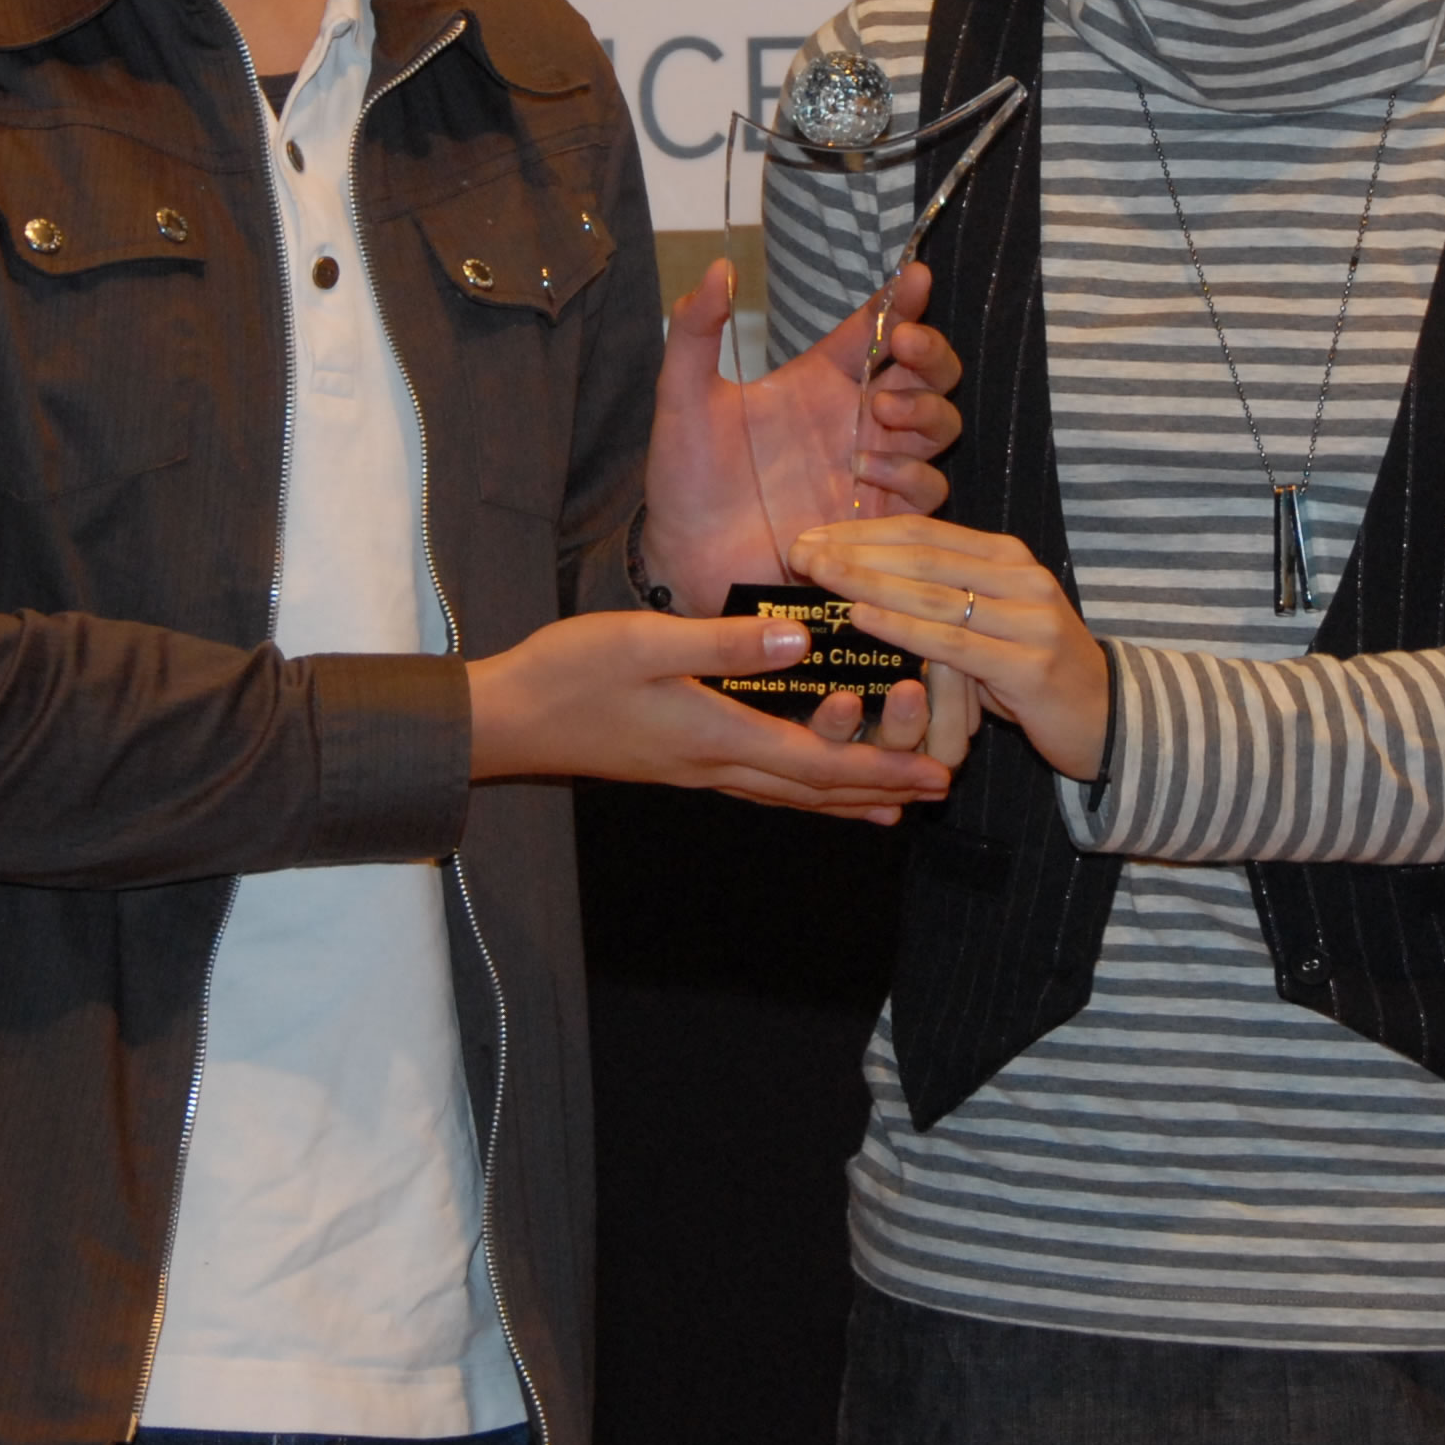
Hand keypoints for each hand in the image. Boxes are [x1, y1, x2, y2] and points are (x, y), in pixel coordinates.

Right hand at [468, 606, 951, 823]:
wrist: (507, 718)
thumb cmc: (571, 672)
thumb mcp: (648, 640)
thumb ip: (727, 643)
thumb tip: (803, 642)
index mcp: (716, 735)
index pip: (817, 762)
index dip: (881, 769)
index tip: (934, 775)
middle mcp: (713, 764)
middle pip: (812, 788)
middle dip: (879, 788)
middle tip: (937, 790)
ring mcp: (694, 770)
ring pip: (785, 793)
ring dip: (843, 797)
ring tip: (893, 804)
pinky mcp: (677, 763)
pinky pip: (756, 785)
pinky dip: (798, 789)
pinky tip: (804, 784)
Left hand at [642, 258, 964, 615]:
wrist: (685, 557)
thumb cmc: (686, 477)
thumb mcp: (683, 396)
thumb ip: (696, 331)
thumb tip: (719, 268)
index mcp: (820, 380)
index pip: (877, 328)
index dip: (903, 300)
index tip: (916, 277)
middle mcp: (856, 419)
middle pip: (929, 372)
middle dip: (931, 352)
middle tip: (906, 347)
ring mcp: (873, 469)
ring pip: (940, 425)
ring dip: (923, 410)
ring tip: (880, 410)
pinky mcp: (877, 520)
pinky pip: (927, 489)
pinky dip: (909, 473)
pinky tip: (865, 469)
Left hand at [791, 516, 1106, 782]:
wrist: (1107, 720)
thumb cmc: (1031, 671)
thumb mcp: (990, 622)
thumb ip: (943, 596)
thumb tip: (861, 581)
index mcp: (1008, 557)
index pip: (923, 532)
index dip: (863, 530)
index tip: (810, 534)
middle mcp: (1021, 578)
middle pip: (922, 554)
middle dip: (854, 550)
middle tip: (798, 550)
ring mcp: (1029, 620)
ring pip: (933, 592)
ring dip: (867, 580)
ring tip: (817, 575)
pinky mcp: (1029, 665)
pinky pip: (951, 641)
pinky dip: (901, 626)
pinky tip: (861, 617)